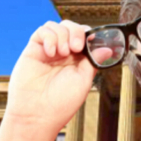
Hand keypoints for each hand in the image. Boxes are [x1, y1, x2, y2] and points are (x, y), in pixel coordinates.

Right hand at [0, 20, 110, 140]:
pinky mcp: (33, 51)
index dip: (88, 35)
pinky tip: (51, 52)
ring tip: (63, 53)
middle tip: (76, 47)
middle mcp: (62, 55)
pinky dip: (49, 36)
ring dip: (63, 35)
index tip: (90, 41)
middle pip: (70, 28)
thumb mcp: (84, 80)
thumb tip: (107, 49)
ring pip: (56, 26)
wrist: (38, 114)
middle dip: (76, 32)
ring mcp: (48, 52)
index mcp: (77, 62)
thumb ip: (93, 61)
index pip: (84, 37)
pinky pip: (41, 32)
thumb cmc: (61, 103)